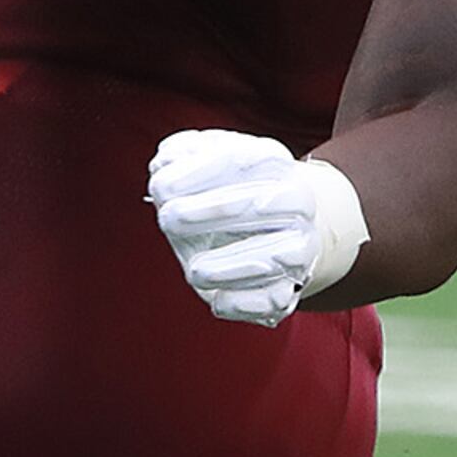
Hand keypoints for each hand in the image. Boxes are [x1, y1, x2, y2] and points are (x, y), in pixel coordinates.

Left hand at [147, 129, 369, 326]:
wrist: (275, 229)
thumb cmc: (227, 191)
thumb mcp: (206, 162)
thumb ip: (182, 154)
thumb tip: (164, 164)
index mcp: (272, 162)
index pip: (239, 160)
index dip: (198, 173)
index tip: (159, 186)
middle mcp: (294, 201)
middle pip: (260, 204)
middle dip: (210, 211)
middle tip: (167, 218)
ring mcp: (297, 245)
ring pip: (274, 258)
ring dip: (229, 266)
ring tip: (194, 270)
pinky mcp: (289, 286)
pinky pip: (274, 299)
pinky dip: (246, 302)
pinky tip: (217, 300)